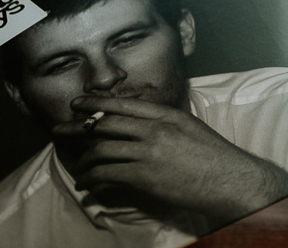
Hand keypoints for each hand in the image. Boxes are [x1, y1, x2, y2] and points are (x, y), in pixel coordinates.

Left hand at [52, 95, 287, 221]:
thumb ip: (164, 124)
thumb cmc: (213, 155)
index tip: (77, 102)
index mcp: (166, 115)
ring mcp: (147, 153)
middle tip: (60, 131)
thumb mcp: (189, 128)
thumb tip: (139, 127)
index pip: (123, 104)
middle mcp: (154, 129)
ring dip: (85, 162)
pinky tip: (90, 186)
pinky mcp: (143, 177)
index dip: (95, 103)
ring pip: (102, 151)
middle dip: (78, 128)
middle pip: (105, 125)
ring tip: (79, 170)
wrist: (228, 179)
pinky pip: (107, 176)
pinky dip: (93, 180)